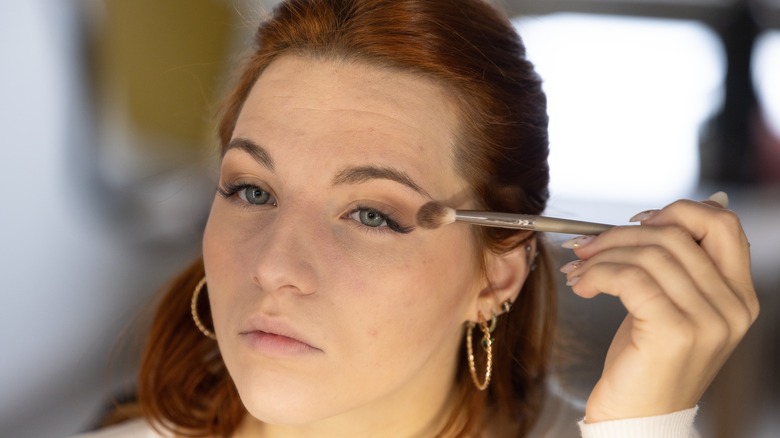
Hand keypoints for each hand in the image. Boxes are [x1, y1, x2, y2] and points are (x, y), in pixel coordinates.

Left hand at [559, 193, 758, 422]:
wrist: (637, 419)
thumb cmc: (647, 361)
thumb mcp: (670, 305)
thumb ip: (683, 263)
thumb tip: (692, 205)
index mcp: (738, 295)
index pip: (724, 225)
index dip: (678, 211)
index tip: (637, 222)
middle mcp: (733, 307)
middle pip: (676, 235)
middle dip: (621, 233)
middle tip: (587, 246)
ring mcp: (708, 321)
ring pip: (649, 255)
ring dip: (602, 255)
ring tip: (579, 269)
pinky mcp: (675, 332)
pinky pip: (630, 278)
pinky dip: (597, 274)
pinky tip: (582, 286)